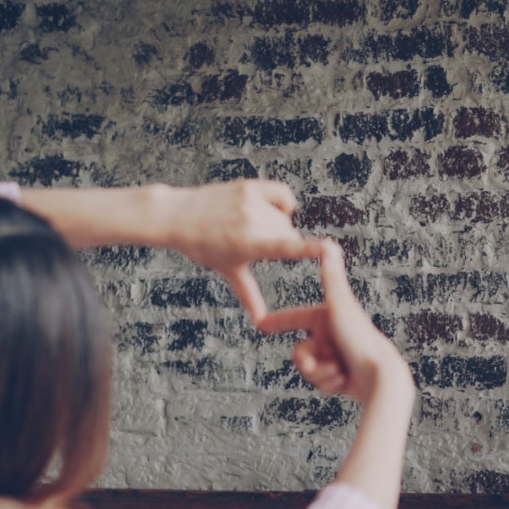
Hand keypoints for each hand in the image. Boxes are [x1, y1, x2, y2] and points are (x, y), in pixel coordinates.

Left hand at [165, 180, 323, 321]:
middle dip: (283, 242)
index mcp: (248, 245)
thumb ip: (249, 294)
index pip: (285, 248)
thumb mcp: (227, 270)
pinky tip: (270, 210)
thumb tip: (262, 322)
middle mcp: (252, 222)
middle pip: (289, 235)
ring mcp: (250, 202)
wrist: (177, 216)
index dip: (310, 249)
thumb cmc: (203, 246)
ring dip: (278, 225)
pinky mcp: (249, 186)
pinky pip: (283, 195)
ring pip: (285, 218)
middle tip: (258, 244)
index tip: (330, 249)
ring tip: (254, 227)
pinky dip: (283, 203)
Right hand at [256, 240, 411, 404]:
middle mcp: (334, 335)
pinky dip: (331, 383)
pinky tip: (346, 381)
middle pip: (300, 351)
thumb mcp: (340, 306)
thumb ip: (331, 278)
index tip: (261, 325)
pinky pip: (322, 383)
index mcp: (331, 317)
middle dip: (307, 361)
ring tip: (339, 371)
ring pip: (310, 370)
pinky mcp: (343, 376)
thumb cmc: (361, 340)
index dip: (279, 321)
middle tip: (314, 365)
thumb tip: (328, 244)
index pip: (298, 317)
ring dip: (321, 374)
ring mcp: (339, 356)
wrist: (382, 376)